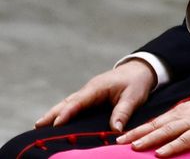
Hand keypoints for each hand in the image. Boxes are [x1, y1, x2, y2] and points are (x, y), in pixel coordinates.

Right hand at [35, 59, 155, 131]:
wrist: (140, 70)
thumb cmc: (136, 82)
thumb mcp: (133, 97)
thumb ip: (123, 112)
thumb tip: (115, 130)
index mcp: (97, 87)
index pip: (78, 101)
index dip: (67, 113)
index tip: (55, 124)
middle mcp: (89, 89)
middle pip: (67, 102)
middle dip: (52, 114)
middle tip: (37, 126)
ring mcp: (88, 93)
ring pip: (68, 103)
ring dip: (54, 113)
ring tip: (40, 126)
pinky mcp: (90, 97)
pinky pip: (74, 105)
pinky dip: (63, 112)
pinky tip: (56, 122)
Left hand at [115, 95, 189, 156]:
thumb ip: (183, 121)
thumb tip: (169, 132)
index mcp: (181, 111)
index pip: (156, 121)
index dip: (139, 129)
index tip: (124, 136)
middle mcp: (183, 114)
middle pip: (157, 125)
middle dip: (138, 133)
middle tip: (120, 142)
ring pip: (167, 131)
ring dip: (150, 139)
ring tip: (135, 147)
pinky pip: (184, 140)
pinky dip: (172, 146)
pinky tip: (160, 152)